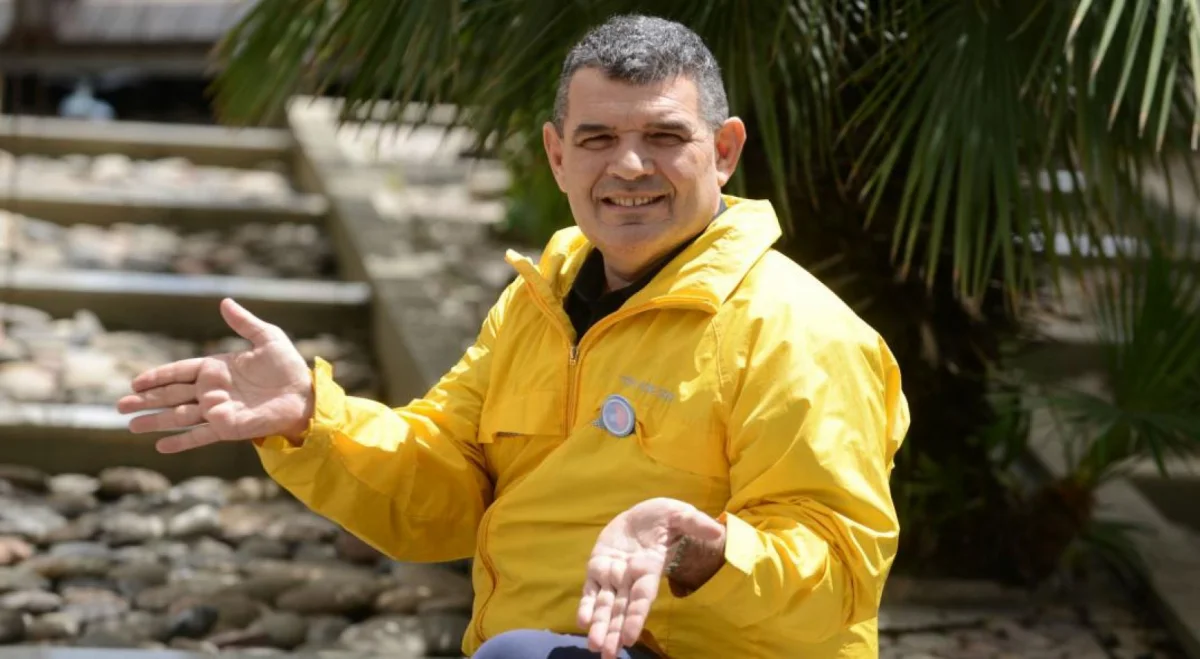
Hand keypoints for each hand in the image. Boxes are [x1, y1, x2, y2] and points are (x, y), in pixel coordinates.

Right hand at [117, 298, 313, 453]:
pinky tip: (160, 447)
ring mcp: (218, 411)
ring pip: (179, 416)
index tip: (136, 381)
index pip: (179, 372)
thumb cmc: (287, 367)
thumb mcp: (267, 338)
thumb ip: (244, 323)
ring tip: (130, 426)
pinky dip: (181, 442)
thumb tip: (224, 301)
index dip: (157, 376)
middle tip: (120, 405)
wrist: (305, 395)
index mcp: (217, 369)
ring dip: (155, 421)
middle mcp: (213, 391)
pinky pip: (200, 435)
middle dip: (146, 400)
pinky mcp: (228, 428)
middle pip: (172, 395)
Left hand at [577, 497, 725, 658]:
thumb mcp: (680, 514)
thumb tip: (715, 530)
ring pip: (605, 604)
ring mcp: (613, 573)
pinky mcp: (598, 566)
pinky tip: (582, 621)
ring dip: (599, 625)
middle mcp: (630, 577)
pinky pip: (591, 589)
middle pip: (622, 609)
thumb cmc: (664, 518)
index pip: (642, 598)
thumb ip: (695, 523)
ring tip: (594, 647)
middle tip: (607, 655)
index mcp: (649, 569)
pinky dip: (586, 605)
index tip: (628, 639)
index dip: (634, 618)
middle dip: (614, 631)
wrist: (642, 515)